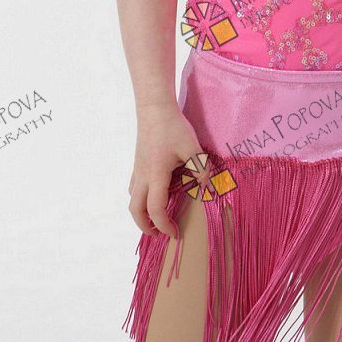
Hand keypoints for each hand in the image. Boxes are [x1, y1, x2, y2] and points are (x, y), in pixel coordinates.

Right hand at [128, 100, 203, 238]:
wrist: (154, 107)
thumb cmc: (172, 126)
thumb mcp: (192, 147)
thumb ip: (200, 168)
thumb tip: (209, 187)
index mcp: (155, 175)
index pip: (155, 209)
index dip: (164, 225)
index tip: (175, 233)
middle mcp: (142, 175)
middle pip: (135, 210)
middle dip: (145, 226)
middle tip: (160, 234)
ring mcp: (137, 169)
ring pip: (132, 198)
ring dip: (141, 213)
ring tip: (157, 217)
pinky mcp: (138, 162)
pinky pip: (135, 187)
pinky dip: (141, 198)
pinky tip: (156, 193)